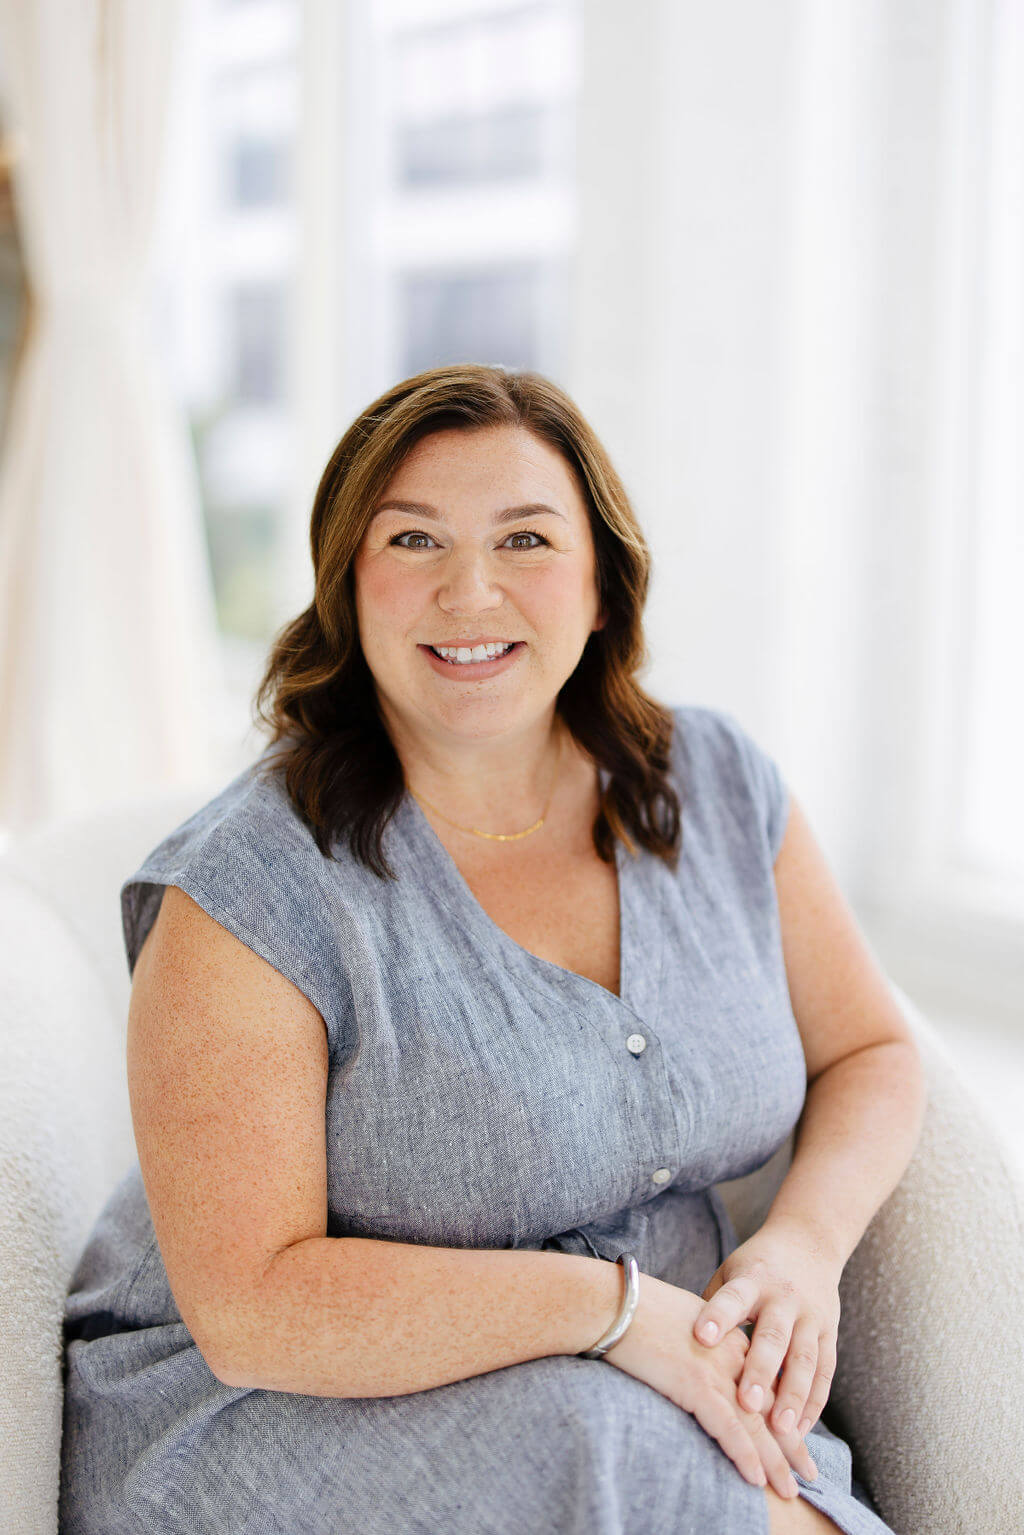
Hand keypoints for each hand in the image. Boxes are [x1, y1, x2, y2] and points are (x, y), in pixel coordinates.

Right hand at [602, 1272, 817, 1497]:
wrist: (613, 1301)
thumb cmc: (639, 1309)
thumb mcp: (684, 1320)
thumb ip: (704, 1341)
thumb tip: (704, 1359)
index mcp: (731, 1337)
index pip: (768, 1381)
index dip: (784, 1412)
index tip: (797, 1437)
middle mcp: (732, 1354)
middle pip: (771, 1405)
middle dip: (791, 1443)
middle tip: (810, 1473)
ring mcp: (716, 1370)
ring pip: (756, 1422)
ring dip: (776, 1460)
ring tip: (791, 1489)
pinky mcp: (695, 1384)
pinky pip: (728, 1427)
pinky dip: (745, 1455)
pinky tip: (757, 1478)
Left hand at [691, 1216, 841, 1440]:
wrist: (809, 1242)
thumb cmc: (755, 1266)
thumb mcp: (730, 1271)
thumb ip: (710, 1306)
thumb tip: (676, 1345)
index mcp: (753, 1279)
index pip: (733, 1297)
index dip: (718, 1317)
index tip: (701, 1338)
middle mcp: (784, 1297)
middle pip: (773, 1335)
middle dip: (760, 1370)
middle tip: (745, 1402)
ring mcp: (811, 1316)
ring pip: (804, 1359)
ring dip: (793, 1396)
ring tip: (781, 1431)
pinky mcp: (829, 1333)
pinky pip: (825, 1372)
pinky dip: (813, 1403)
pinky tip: (799, 1429)